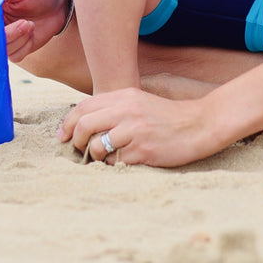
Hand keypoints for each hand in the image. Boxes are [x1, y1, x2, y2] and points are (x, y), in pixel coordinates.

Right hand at [0, 0, 68, 61]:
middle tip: (23, 23)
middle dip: (5, 34)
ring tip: (30, 24)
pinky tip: (32, 31)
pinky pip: (15, 55)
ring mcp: (5, 39)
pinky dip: (25, 45)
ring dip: (18, 38)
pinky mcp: (17, 48)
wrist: (59, 2)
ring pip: (1, 49)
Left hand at [59, 89, 221, 167]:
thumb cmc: (167, 117)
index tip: (63, 137)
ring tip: (105, 157)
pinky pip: (116, 163)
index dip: (68, 123)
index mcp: (125, 97)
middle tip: (80, 150)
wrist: (199, 125)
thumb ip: (114, 109)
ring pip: (97, 147)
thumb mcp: (139, 103)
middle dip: (76, 141)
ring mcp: (135, 130)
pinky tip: (126, 161)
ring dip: (96, 156)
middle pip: (85, 126)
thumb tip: (84, 126)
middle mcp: (127, 111)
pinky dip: (115, 165)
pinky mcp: (143, 150)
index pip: (84, 107)